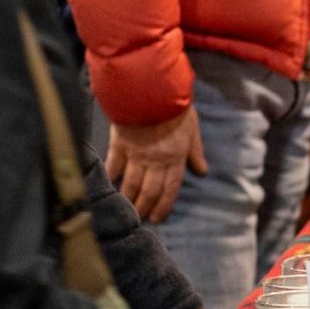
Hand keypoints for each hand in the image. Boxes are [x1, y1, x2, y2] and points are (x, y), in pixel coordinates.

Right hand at [106, 107, 206, 224]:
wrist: (152, 89)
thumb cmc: (175, 107)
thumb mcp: (192, 129)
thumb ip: (195, 152)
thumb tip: (201, 171)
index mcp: (175, 158)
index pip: (170, 188)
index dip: (164, 205)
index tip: (158, 218)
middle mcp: (155, 161)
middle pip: (149, 190)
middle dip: (145, 207)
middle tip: (140, 219)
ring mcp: (136, 154)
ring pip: (131, 183)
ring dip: (129, 198)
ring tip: (125, 208)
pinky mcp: (120, 145)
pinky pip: (114, 165)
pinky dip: (111, 176)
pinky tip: (108, 185)